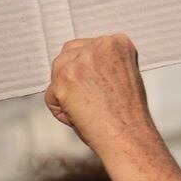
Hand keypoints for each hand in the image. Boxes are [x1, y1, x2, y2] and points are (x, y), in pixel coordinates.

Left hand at [45, 35, 156, 149]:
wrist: (129, 138)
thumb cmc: (128, 115)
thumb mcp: (125, 76)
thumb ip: (104, 63)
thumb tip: (78, 63)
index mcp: (118, 42)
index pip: (86, 48)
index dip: (88, 71)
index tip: (100, 89)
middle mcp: (99, 46)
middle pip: (67, 55)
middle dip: (71, 78)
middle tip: (89, 102)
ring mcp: (81, 61)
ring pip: (56, 74)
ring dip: (65, 93)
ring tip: (87, 110)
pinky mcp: (65, 79)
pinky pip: (51, 95)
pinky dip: (60, 110)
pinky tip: (80, 118)